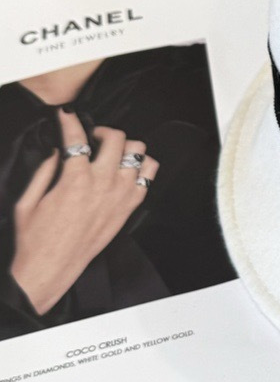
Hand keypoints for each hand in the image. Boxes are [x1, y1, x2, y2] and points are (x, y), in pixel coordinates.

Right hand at [9, 108, 159, 315]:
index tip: (66, 114)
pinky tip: (128, 167)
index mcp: (74, 180)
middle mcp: (103, 184)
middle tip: (92, 136)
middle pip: (117, 138)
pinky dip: (142, 165)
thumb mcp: (27, 200)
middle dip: (103, 130)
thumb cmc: (36, 238)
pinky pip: (149, 175)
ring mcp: (121, 195)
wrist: (52, 267)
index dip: (70, 120)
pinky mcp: (130, 207)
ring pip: (139, 152)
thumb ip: (44, 170)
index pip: (77, 137)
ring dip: (125, 146)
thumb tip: (56, 150)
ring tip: (111, 151)